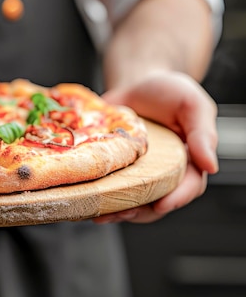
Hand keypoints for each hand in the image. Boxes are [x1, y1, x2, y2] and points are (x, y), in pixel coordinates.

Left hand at [94, 71, 218, 223]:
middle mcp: (163, 174)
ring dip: (115, 210)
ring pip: (129, 201)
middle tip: (121, 212)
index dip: (176, 198)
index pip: (187, 187)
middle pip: (155, 202)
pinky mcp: (114, 170)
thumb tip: (211, 166)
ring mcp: (137, 174)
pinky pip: (107, 187)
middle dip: (138, 211)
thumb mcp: (192, 104)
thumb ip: (202, 133)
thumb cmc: (168, 92)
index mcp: (188, 163)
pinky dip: (97, 195)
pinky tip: (84, 197)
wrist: (135, 83)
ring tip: (99, 213)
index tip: (161, 205)